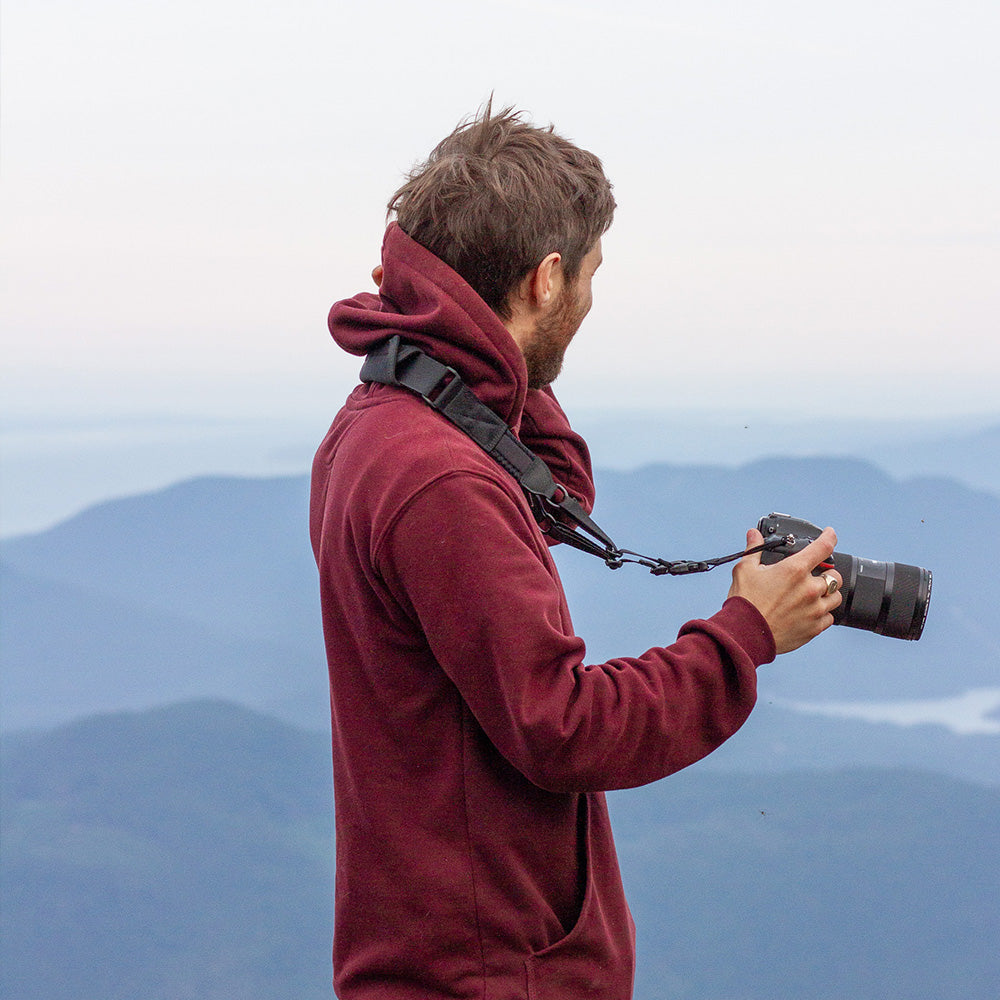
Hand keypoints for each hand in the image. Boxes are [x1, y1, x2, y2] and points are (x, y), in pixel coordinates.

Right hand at [729, 527, 843, 654]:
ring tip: (812, 595)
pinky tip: (808, 612)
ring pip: (835, 597)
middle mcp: (810, 588)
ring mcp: (815, 609)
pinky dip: (822, 613)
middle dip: (826, 572)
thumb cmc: (745, 602)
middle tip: (814, 575)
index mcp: (795, 570)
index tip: (830, 534)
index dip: (830, 536)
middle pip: (834, 575)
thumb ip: (754, 550)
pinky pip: (829, 618)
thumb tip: (754, 535)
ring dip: (827, 593)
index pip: (823, 547)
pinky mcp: (814, 627)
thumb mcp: (745, 570)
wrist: (745, 634)